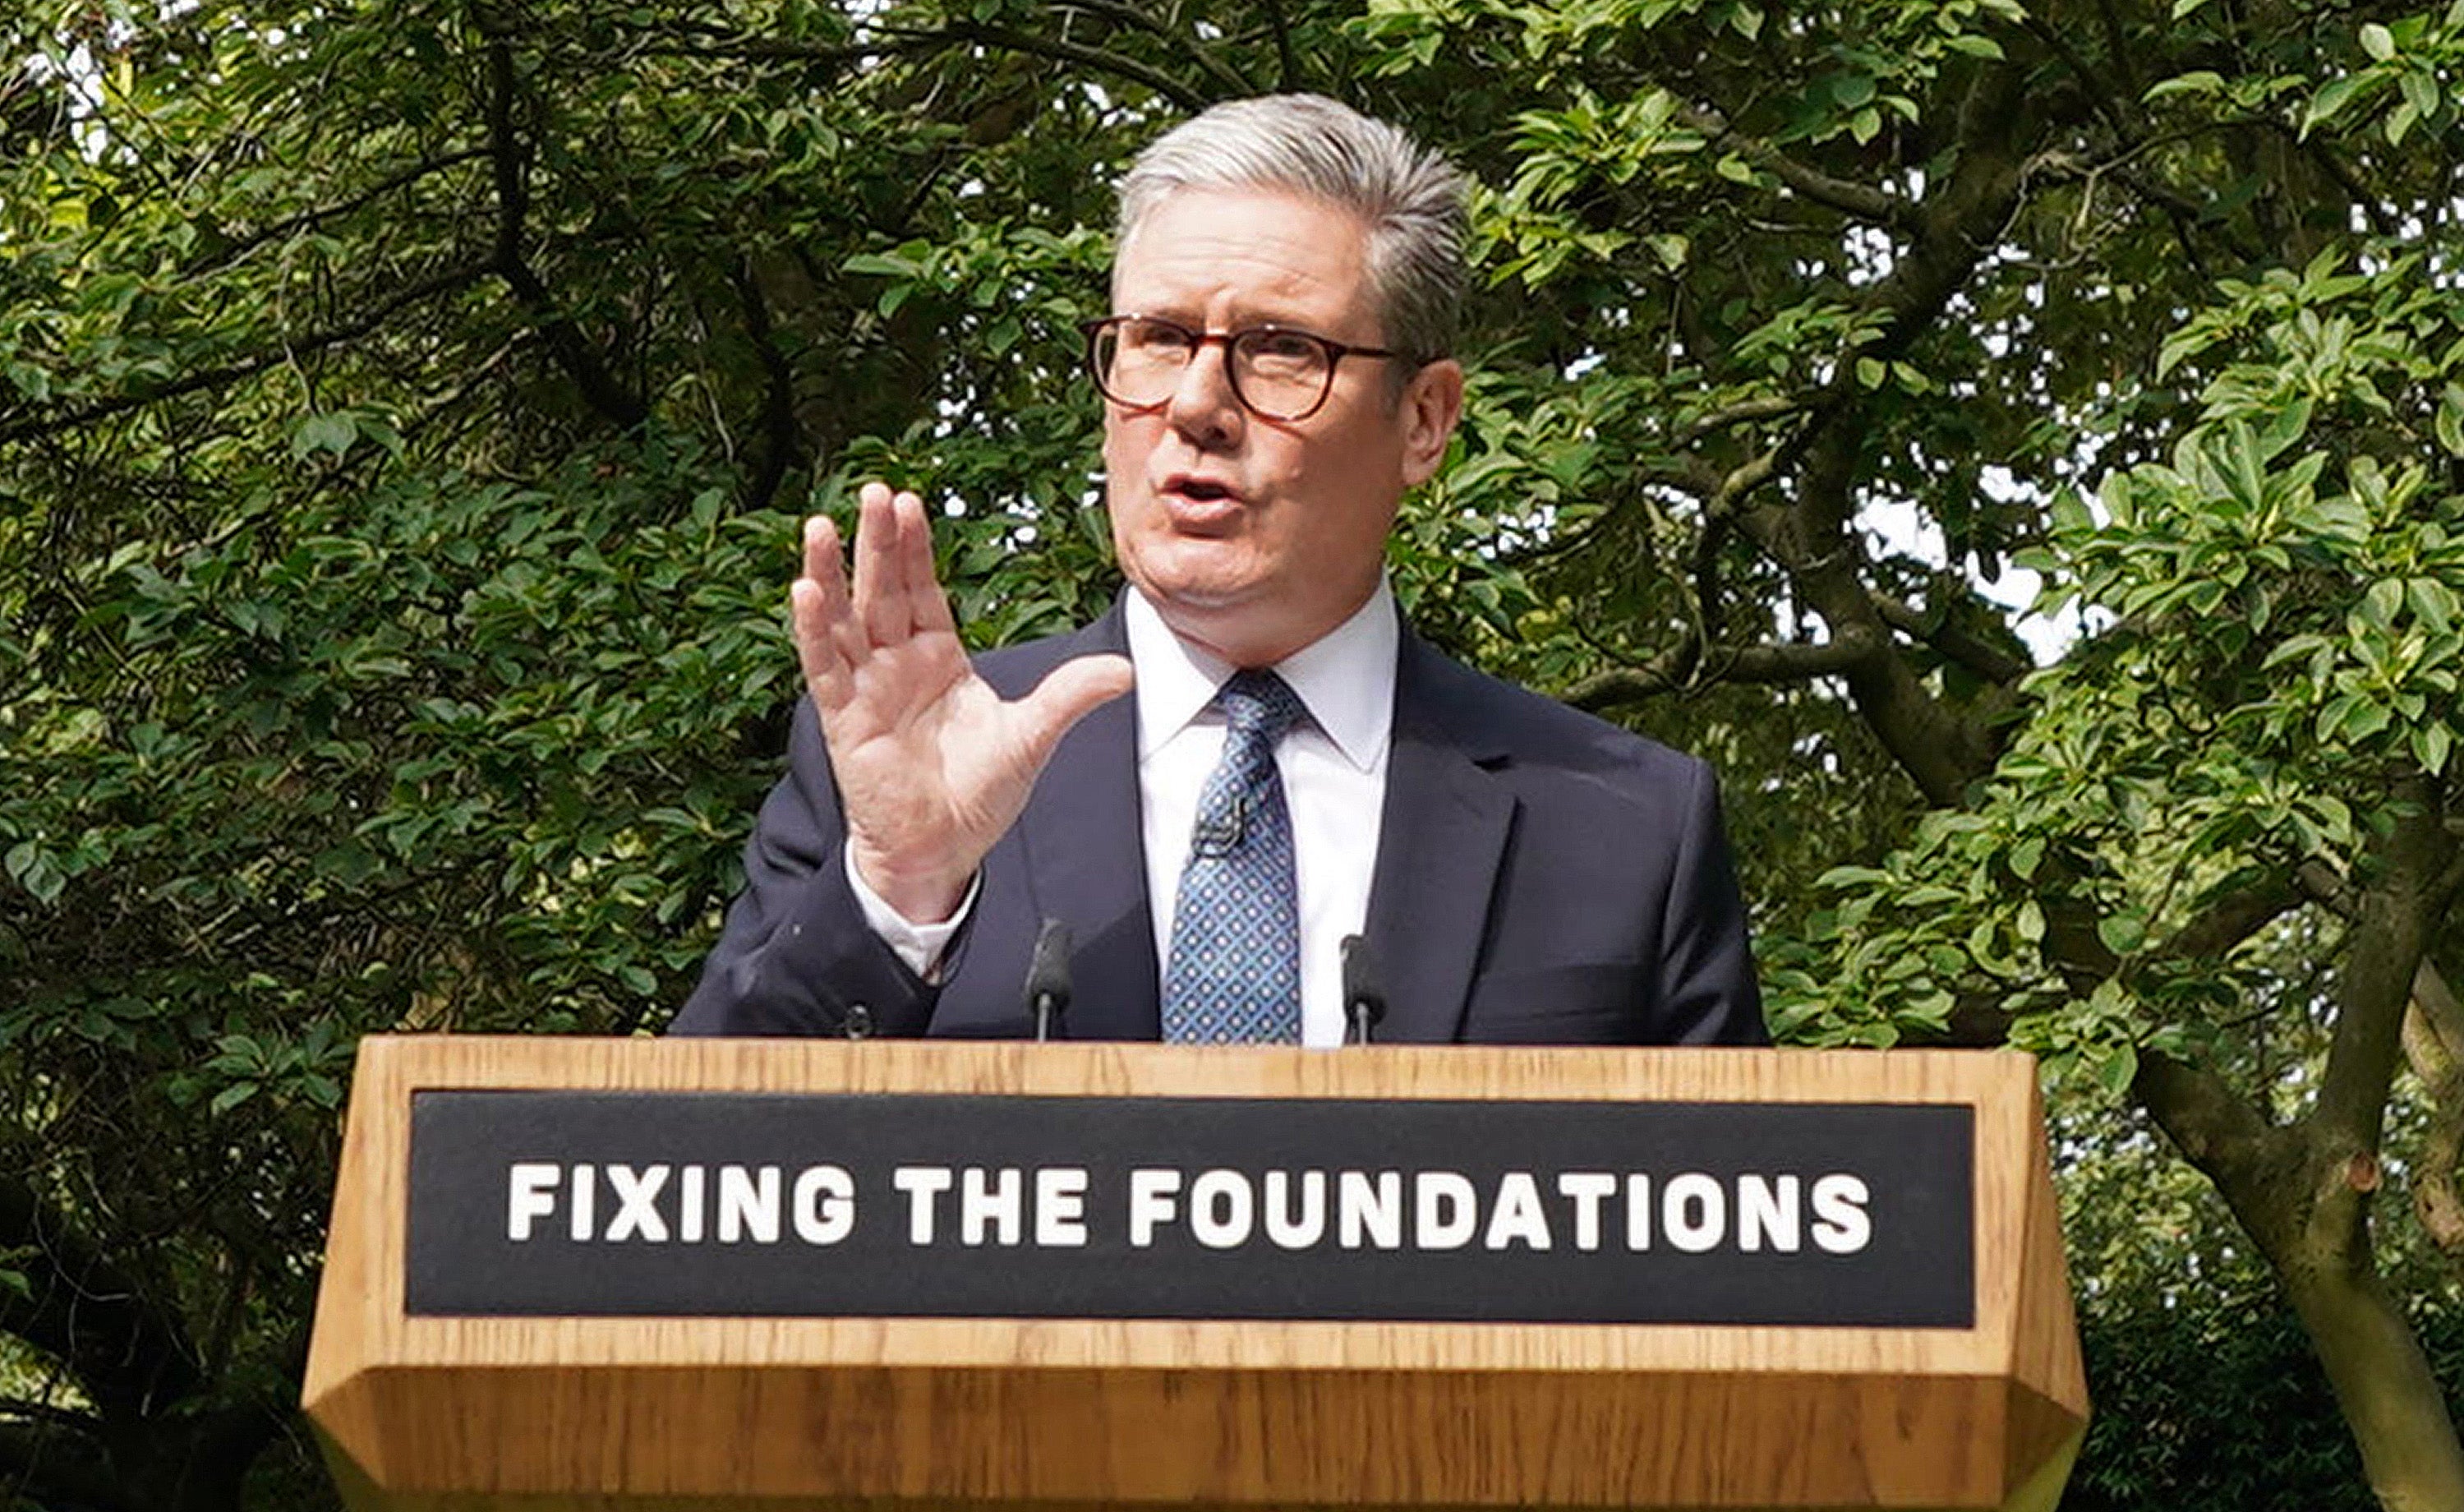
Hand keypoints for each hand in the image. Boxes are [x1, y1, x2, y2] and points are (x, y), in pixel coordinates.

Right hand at [793, 483, 1133, 922]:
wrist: (943, 849)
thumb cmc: (978, 794)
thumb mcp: (1032, 736)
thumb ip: (1069, 696)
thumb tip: (1125, 670)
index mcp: (939, 657)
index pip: (923, 589)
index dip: (916, 548)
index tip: (912, 502)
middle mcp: (897, 663)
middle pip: (883, 590)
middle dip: (878, 542)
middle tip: (874, 491)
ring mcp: (867, 688)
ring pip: (844, 619)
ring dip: (831, 573)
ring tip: (819, 525)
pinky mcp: (845, 719)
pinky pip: (824, 666)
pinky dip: (814, 629)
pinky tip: (805, 589)